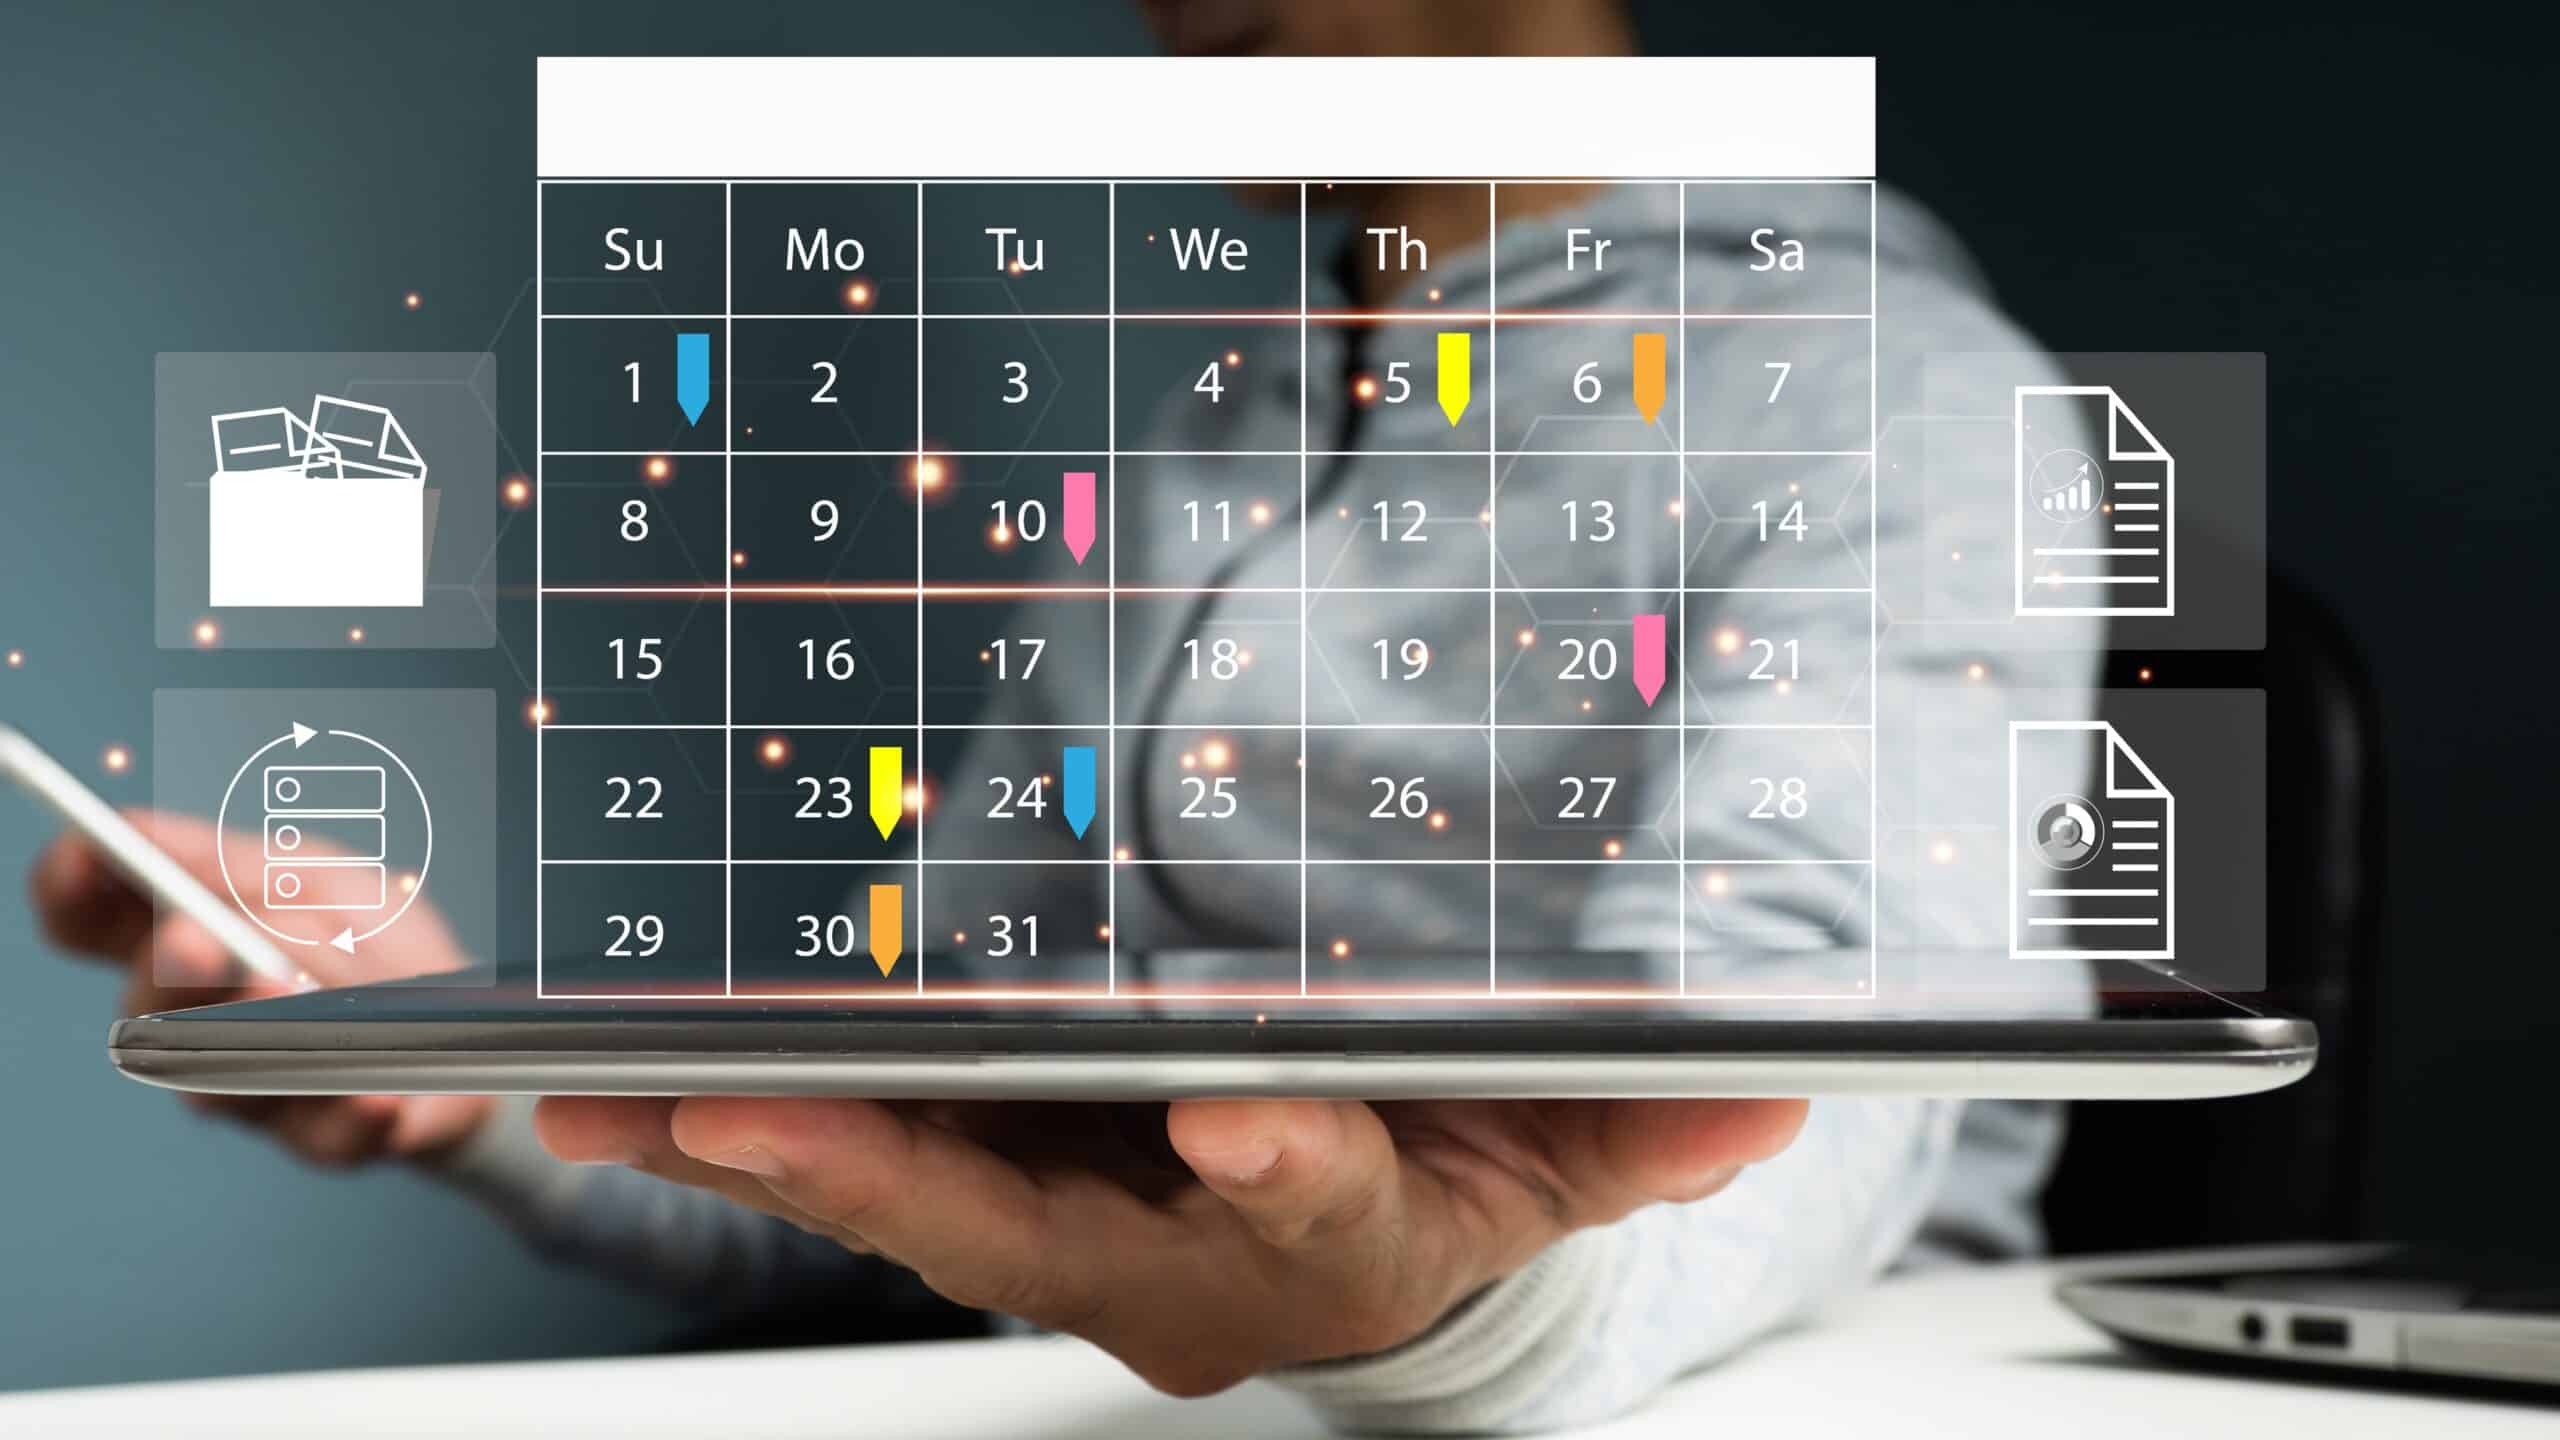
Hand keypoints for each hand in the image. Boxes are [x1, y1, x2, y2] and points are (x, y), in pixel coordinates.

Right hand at [31, 810, 491, 1164]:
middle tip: (193, 937)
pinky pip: (333, 1137)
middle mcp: (200, 1026)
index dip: (72, 892)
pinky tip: (377, 1099)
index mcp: (187, 945)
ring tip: (282, 994)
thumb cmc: (376, 948)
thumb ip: (240, 867)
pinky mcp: (335, 1135)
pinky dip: (353, 1119)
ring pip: (230, 1077)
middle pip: (149, 1010)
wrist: (469, 1029)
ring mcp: (262, 1086)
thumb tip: (142, 836)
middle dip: (173, 972)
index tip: (85, 856)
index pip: (92, 923)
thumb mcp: (323, 879)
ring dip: (258, 1033)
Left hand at [534, 1093, 1806, 1394]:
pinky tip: (627, 1084)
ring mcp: (1051, 1222)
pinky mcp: (980, 1170)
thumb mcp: (1558, 1157)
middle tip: (758, 1110)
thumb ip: (1640, 1127)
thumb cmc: (1442, 1176)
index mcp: (1316, 1243)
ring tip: (622, 1094)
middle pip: (1018, 1226)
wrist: (1347, 1226)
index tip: (1241, 1124)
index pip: (1305, 1207)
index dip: (1278, 1171)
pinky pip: (854, 1153)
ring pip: (897, 1195)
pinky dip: (744, 1119)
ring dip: (756, 1144)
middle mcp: (1156, 1260)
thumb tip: (1762, 1098)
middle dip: (881, 1170)